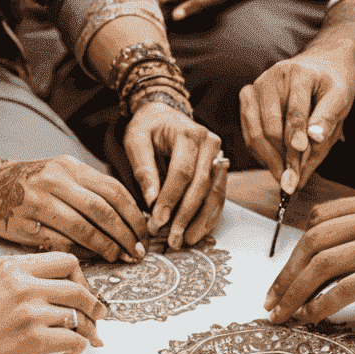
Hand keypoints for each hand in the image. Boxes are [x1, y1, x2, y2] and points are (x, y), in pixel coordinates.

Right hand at [0, 150, 148, 262]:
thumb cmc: (28, 182)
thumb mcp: (58, 173)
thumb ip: (87, 189)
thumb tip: (125, 215)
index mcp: (68, 167)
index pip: (112, 190)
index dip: (132, 214)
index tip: (143, 232)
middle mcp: (55, 180)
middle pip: (102, 210)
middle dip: (124, 234)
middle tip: (136, 251)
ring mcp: (38, 202)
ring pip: (82, 228)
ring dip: (106, 247)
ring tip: (118, 258)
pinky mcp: (24, 225)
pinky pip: (58, 242)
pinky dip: (78, 254)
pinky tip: (90, 261)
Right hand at [0, 251, 109, 353]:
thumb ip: (10, 280)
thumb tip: (38, 285)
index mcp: (8, 266)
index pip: (60, 259)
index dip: (78, 276)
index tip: (81, 289)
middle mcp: (21, 283)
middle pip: (76, 283)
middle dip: (92, 301)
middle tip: (97, 313)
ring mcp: (29, 310)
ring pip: (77, 312)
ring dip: (87, 329)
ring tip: (88, 338)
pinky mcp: (34, 338)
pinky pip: (73, 338)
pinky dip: (79, 347)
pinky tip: (71, 353)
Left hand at [123, 100, 226, 248]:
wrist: (164, 113)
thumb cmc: (148, 126)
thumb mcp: (136, 139)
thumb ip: (143, 168)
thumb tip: (152, 200)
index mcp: (188, 134)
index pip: (181, 172)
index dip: (170, 199)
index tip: (158, 220)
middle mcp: (209, 144)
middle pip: (201, 186)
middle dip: (186, 215)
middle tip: (173, 238)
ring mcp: (218, 156)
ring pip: (214, 194)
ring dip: (201, 220)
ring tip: (186, 240)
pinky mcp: (218, 168)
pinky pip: (218, 196)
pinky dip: (208, 216)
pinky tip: (197, 231)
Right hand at [239, 48, 354, 193]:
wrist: (321, 63)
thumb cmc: (331, 83)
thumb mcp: (340, 98)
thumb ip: (326, 124)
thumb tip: (309, 155)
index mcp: (297, 73)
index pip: (295, 111)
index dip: (296, 135)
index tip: (298, 154)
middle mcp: (271, 77)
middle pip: (270, 125)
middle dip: (281, 156)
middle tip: (292, 181)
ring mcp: (256, 87)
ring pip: (254, 131)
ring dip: (268, 158)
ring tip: (283, 177)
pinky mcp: (247, 98)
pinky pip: (248, 132)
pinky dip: (260, 151)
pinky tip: (274, 163)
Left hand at [264, 193, 354, 321]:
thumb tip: (326, 243)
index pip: (318, 220)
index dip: (294, 249)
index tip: (283, 275)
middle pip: (313, 242)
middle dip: (286, 274)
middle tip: (272, 299)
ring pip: (323, 264)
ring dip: (296, 291)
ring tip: (284, 313)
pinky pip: (347, 287)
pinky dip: (323, 303)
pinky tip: (313, 317)